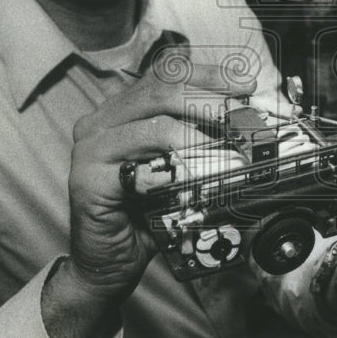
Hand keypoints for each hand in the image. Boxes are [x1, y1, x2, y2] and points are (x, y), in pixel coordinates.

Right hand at [42, 61, 257, 337]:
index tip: (246, 85)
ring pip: (154, 121)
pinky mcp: (87, 179)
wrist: (107, 265)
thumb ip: (198, 139)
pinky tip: (199, 172)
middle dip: (211, 98)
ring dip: (201, 132)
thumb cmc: (146, 214)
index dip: (208, 73)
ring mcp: (90, 148)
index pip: (166, 72)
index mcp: (121, 109)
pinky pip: (139, 163)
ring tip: (231, 145)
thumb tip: (249, 122)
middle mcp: (101, 120)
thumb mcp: (177, 167)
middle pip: (161, 89)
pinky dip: (176, 164)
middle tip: (243, 116)